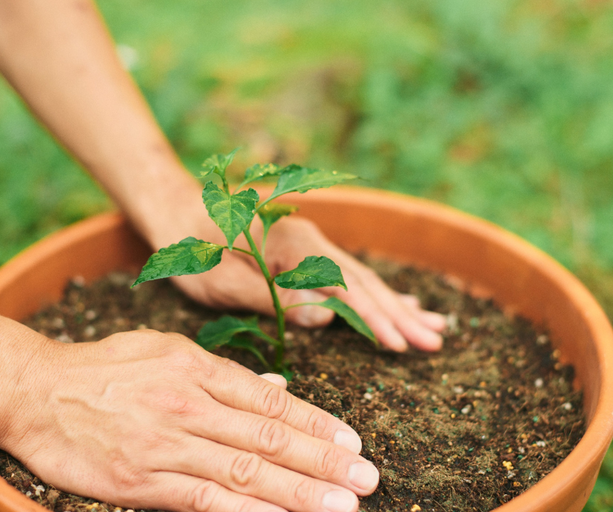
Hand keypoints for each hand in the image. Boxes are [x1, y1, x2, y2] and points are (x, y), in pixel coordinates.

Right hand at [5, 330, 377, 511]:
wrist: (33, 390)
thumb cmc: (104, 368)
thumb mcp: (166, 351)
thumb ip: (224, 373)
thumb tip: (279, 387)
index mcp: (198, 367)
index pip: (271, 400)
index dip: (316, 423)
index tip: (352, 441)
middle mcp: (190, 403)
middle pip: (268, 436)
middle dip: (323, 460)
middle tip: (366, 478)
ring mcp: (166, 443)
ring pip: (245, 470)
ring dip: (298, 491)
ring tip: (341, 505)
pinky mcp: (141, 479)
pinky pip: (202, 499)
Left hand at [165, 213, 446, 351]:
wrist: (177, 211)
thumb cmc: (192, 249)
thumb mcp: (221, 281)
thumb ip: (273, 298)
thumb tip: (327, 317)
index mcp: (293, 246)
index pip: (346, 287)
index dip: (375, 317)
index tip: (401, 343)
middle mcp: (312, 242)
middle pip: (365, 282)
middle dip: (400, 314)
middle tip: (435, 341)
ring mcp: (313, 246)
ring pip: (363, 279)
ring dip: (398, 305)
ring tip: (434, 327)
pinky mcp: (308, 254)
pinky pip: (350, 277)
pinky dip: (378, 293)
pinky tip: (402, 304)